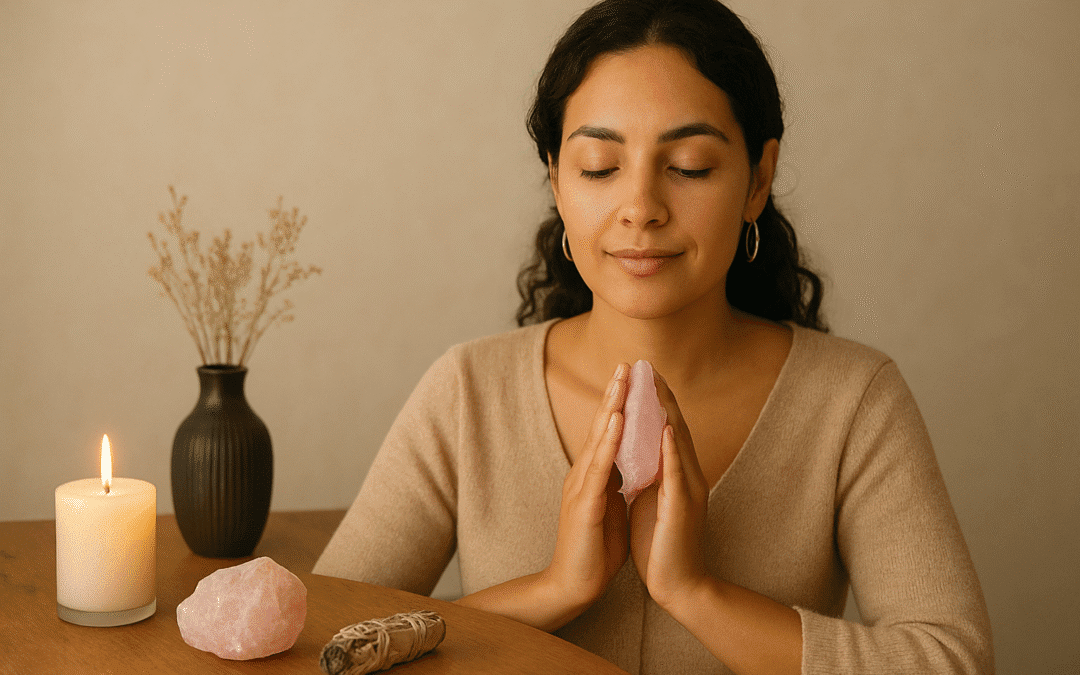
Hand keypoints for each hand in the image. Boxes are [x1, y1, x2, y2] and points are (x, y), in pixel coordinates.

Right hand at [541, 362, 629, 615]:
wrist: (574, 585)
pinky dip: (608, 441)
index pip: (608, 432)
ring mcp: (580, 487)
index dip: (620, 404)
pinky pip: (599, 468)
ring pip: (597, 439)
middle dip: (614, 394)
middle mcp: (583, 474)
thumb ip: (616, 482)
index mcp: (593, 475)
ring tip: (622, 380)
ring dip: (610, 407)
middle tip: (627, 363)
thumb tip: (631, 462)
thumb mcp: (610, 506)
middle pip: (600, 426)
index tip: (635, 377)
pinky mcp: (584, 504)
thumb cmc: (595, 549)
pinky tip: (616, 421)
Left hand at [628, 371, 710, 610]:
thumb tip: (636, 451)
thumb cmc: (661, 544)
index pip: (666, 429)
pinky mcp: (682, 510)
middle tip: (647, 365)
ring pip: (678, 443)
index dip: (655, 400)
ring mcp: (687, 491)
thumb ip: (648, 473)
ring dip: (667, 412)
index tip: (641, 373)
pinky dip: (672, 450)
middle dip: (660, 395)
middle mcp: (686, 477)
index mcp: (675, 474)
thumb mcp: (650, 499)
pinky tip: (666, 429)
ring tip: (655, 384)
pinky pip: (677, 474)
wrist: (677, 586)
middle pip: (674, 427)